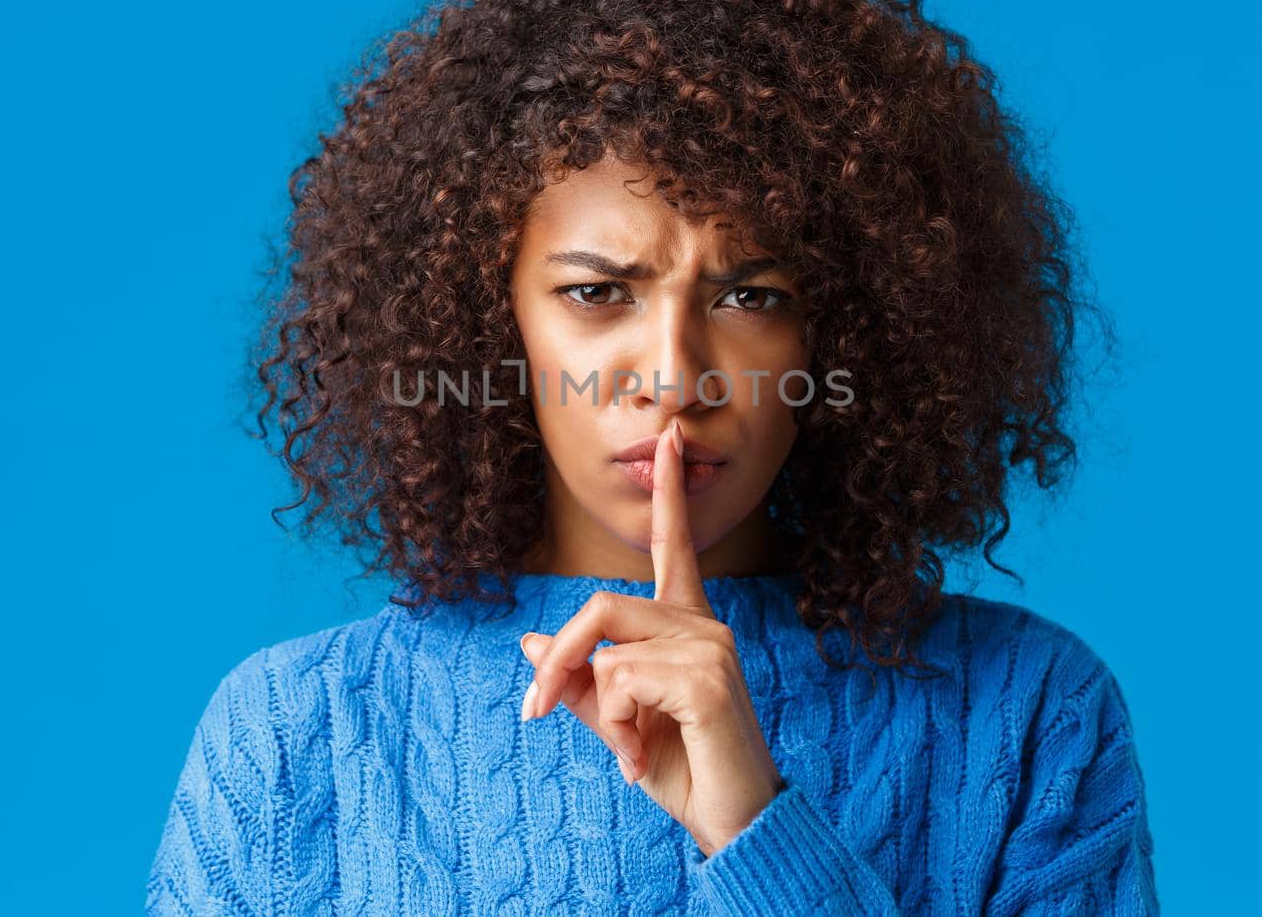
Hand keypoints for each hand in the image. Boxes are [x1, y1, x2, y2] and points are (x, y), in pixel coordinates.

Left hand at [517, 421, 782, 856]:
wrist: (734, 825)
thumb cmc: (682, 771)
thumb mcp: (617, 725)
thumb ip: (580, 682)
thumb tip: (527, 642)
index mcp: (687, 626)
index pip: (674, 546)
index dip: (670, 492)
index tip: (669, 436)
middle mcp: (705, 625)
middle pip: (600, 606)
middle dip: (556, 661)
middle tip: (535, 712)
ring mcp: (711, 647)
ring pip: (606, 649)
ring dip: (598, 710)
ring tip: (626, 754)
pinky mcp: (708, 677)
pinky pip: (622, 679)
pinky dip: (616, 727)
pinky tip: (639, 759)